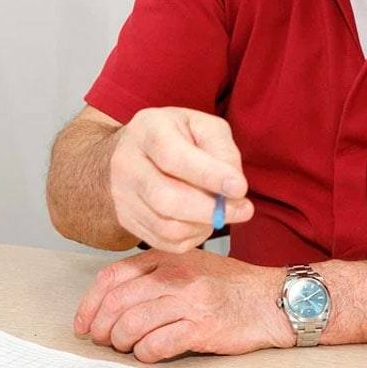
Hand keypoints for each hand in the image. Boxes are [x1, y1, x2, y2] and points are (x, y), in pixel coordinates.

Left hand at [74, 249, 295, 362]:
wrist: (270, 299)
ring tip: (126, 346)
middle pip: (118, 302)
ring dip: (121, 342)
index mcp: (168, 257)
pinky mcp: (202, 327)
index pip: (112, 276)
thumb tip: (112, 297)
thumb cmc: (229, 285)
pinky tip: (149, 353)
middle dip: (101, 326)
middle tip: (101, 339)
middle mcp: (176, 275)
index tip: (83, 322)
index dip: (90, 303)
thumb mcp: (189, 264)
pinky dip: (145, 353)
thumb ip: (155, 272)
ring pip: (132, 323)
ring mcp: (190, 301)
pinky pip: (158, 344)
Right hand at [109, 107, 253, 251]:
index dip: (209, 175)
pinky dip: (192, 236)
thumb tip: (234, 186)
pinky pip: (165, 241)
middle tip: (244, 210)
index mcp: (148, 130)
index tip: (240, 188)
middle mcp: (127, 163)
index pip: (174, 157)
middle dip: (211, 210)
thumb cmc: (175, 136)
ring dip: (204, 225)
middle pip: (167, 198)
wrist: (129, 151)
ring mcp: (122, 196)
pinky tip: (201, 221)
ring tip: (221, 212)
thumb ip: (221, 150)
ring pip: (167, 227)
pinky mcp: (127, 220)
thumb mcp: (202, 126)